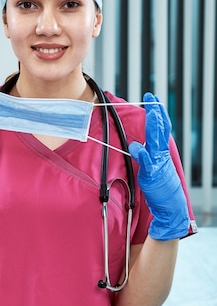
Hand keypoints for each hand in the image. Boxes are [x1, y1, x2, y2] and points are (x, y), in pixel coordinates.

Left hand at [129, 93, 188, 240]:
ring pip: (156, 142)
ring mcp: (159, 164)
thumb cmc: (160, 189)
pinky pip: (148, 163)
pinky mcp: (153, 176)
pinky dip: (143, 155)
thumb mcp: (151, 168)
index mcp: (161, 152)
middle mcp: (161, 155)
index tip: (153, 100)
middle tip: (152, 98)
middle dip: (156, 113)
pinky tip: (137, 146)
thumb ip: (144, 155)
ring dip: (154, 126)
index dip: (157, 114)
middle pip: (160, 130)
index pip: (160, 129)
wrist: (170, 208)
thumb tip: (135, 145)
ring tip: (151, 112)